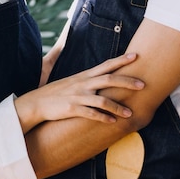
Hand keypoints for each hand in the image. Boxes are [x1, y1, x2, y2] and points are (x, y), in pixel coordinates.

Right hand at [15, 53, 143, 132]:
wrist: (36, 103)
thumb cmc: (57, 94)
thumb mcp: (73, 83)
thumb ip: (88, 81)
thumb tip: (102, 81)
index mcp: (84, 76)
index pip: (106, 65)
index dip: (121, 60)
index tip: (136, 55)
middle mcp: (83, 84)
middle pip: (109, 79)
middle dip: (127, 82)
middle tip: (143, 85)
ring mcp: (77, 96)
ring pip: (102, 100)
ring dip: (117, 107)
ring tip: (129, 113)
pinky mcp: (71, 109)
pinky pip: (91, 114)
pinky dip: (103, 118)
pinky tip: (112, 122)